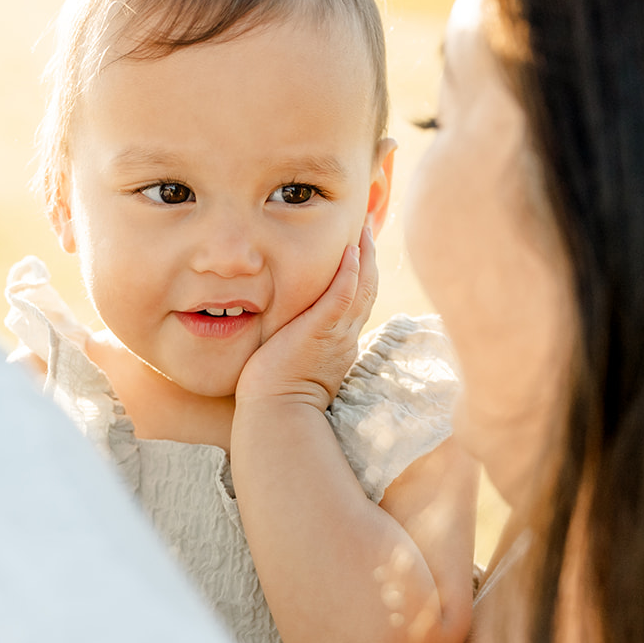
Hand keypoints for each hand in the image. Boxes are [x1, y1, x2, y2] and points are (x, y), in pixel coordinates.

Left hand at [236, 227, 377, 410]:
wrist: (275, 412)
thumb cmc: (274, 393)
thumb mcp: (293, 360)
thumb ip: (296, 340)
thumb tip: (285, 330)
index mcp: (339, 344)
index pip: (356, 304)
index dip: (361, 276)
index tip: (358, 253)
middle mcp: (345, 337)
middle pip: (367, 291)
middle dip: (369, 259)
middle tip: (367, 230)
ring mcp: (337, 334)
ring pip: (362, 289)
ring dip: (365, 257)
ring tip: (364, 230)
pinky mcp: (322, 331)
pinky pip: (343, 296)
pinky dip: (350, 273)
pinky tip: (351, 251)